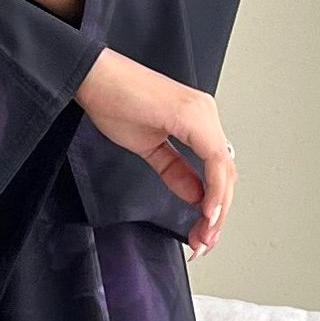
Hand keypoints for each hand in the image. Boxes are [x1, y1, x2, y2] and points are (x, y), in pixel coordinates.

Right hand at [75, 49, 236, 256]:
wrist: (93, 77)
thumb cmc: (114, 101)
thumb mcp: (147, 146)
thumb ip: (175, 170)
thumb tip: (196, 194)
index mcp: (198, 121)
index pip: (218, 170)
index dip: (215, 205)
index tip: (202, 232)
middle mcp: (206, 115)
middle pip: (226, 173)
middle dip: (218, 215)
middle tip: (204, 243)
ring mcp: (202, 114)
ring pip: (225, 170)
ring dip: (218, 208)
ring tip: (205, 235)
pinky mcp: (193, 116)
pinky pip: (214, 160)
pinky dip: (214, 189)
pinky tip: (207, 211)